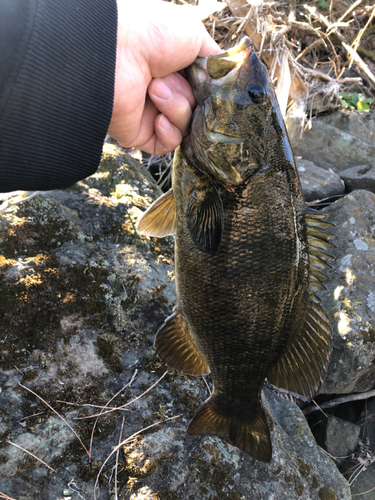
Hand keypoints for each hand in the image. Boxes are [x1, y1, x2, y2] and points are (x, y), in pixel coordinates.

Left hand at [108, 0, 220, 154]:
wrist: (117, 49)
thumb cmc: (152, 33)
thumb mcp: (194, 34)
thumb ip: (215, 60)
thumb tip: (225, 80)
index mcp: (176, 70)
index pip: (205, 92)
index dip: (209, 90)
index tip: (209, 83)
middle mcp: (165, 93)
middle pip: (198, 111)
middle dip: (189, 95)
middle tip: (168, 78)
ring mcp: (152, 114)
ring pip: (186, 127)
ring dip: (176, 107)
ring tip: (155, 89)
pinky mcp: (140, 134)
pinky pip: (169, 144)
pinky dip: (169, 131)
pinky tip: (157, 115)